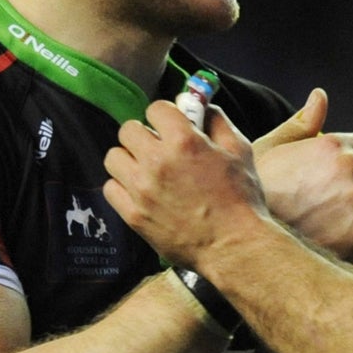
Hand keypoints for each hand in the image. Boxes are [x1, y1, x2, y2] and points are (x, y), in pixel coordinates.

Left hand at [103, 96, 266, 267]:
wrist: (235, 247)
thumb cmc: (241, 200)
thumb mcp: (240, 151)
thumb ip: (218, 122)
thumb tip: (201, 106)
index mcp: (184, 142)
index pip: (155, 108)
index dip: (165, 115)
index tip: (171, 126)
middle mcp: (157, 162)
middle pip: (127, 130)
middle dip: (143, 135)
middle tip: (157, 148)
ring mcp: (142, 190)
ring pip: (114, 157)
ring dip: (129, 160)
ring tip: (145, 171)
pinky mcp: (134, 215)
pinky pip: (110, 189)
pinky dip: (122, 187)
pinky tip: (140, 192)